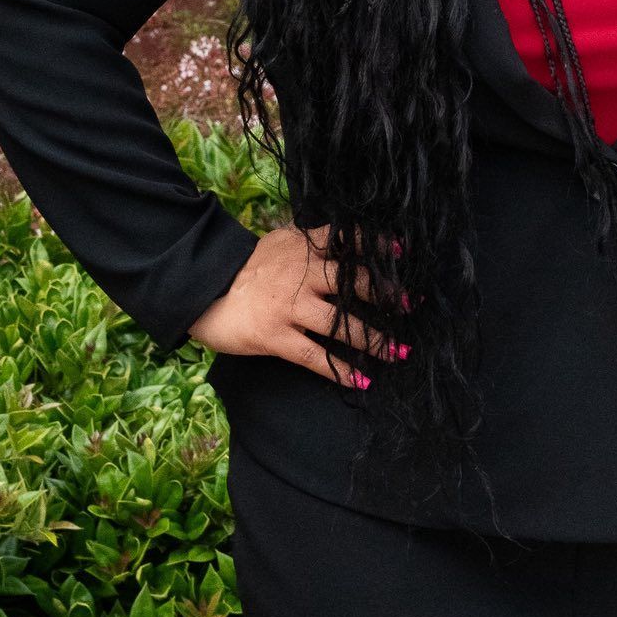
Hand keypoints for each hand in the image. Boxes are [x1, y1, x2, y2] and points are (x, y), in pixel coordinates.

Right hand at [186, 224, 409, 388]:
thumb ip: (311, 240)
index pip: (344, 240)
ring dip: (373, 339)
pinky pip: (314, 357)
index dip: (374, 245)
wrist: (206, 292)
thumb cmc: (247, 268)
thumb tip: (345, 235)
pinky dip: (340, 370)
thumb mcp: (279, 242)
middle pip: (351, 283)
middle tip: (410, 305)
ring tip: (398, 351)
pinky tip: (362, 381)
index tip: (401, 252)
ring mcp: (290, 308)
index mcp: (302, 249)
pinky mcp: (276, 337)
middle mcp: (301, 275)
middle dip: (384, 295)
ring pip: (340, 324)